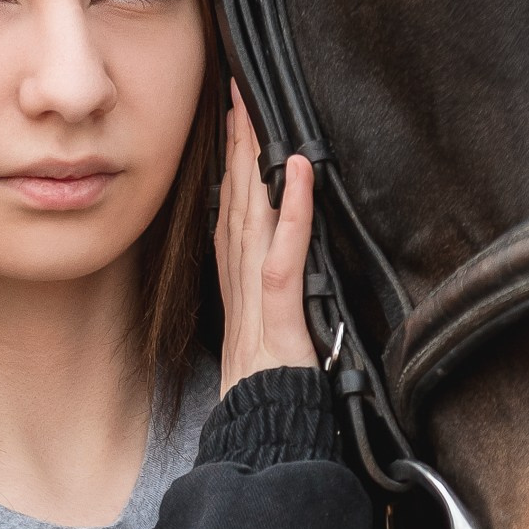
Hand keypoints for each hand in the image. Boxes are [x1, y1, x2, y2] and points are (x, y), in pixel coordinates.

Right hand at [216, 86, 317, 391]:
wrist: (264, 431)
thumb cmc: (269, 392)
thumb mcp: (268, 337)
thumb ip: (273, 301)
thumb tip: (282, 271)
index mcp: (238, 287)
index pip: (231, 215)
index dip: (229, 168)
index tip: (230, 126)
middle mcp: (240, 282)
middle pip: (234, 202)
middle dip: (233, 146)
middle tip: (235, 96)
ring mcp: (256, 294)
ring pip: (251, 215)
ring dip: (253, 161)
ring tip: (253, 114)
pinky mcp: (277, 311)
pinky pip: (284, 252)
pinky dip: (292, 210)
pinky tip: (298, 172)